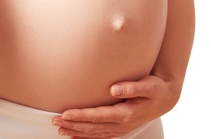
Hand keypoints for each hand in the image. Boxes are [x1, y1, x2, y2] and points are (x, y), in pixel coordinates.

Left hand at [52, 75, 178, 137]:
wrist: (165, 98)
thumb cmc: (155, 89)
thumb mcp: (148, 86)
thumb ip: (132, 87)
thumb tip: (114, 89)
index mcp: (126, 114)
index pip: (98, 116)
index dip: (81, 116)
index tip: (65, 113)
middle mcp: (121, 124)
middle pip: (92, 127)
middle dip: (72, 125)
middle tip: (54, 120)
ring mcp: (120, 128)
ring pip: (93, 133)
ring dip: (75, 131)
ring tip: (59, 129)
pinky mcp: (118, 128)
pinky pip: (99, 136)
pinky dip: (85, 137)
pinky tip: (73, 136)